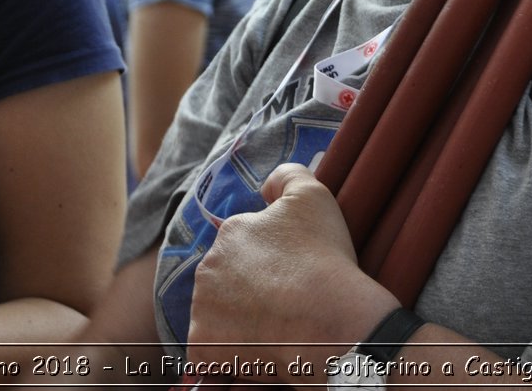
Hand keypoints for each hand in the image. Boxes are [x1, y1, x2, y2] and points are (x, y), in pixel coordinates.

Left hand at [188, 163, 396, 379]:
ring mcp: (202, 312)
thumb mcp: (313, 194)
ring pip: (219, 316)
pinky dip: (230, 354)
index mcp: (229, 234)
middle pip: (229, 281)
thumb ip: (286, 177)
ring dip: (240, 321)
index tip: (295, 274)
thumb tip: (266, 187)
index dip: (273, 261)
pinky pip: (211, 352)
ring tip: (278, 328)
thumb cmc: (322, 258)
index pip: (246, 246)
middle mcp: (206, 270)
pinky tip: (260, 349)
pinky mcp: (203, 349)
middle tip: (287, 302)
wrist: (329, 322)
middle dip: (252, 289)